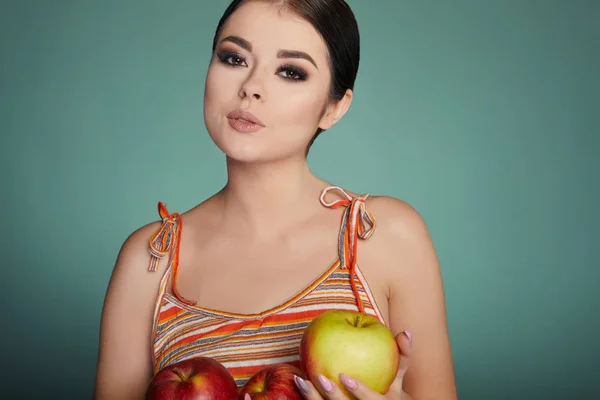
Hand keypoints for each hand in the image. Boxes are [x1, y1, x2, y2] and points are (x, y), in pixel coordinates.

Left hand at [293, 331, 412, 399]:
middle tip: (321, 377)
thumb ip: (402, 355)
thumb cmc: (388, 389)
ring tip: (301, 380)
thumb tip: (405, 332)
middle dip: (333, 396)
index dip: (359, 392)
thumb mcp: (398, 376)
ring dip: (312, 398)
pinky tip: (297, 380)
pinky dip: (307, 397)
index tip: (345, 376)